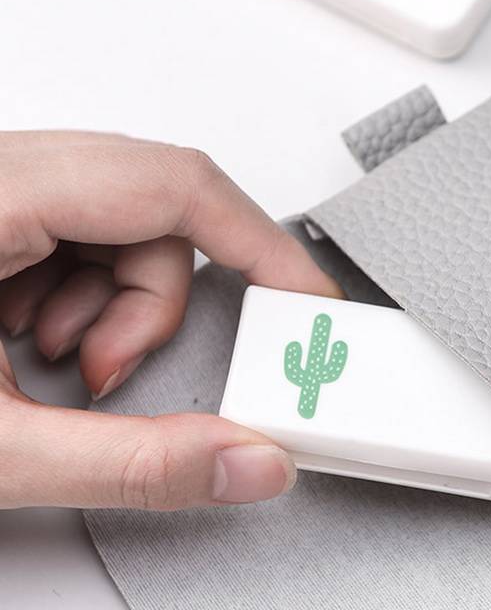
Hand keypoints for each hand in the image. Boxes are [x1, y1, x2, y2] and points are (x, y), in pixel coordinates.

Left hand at [0, 131, 340, 509]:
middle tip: (119, 375)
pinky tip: (31, 349)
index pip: (174, 184)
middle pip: (151, 207)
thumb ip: (135, 462)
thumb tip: (248, 459)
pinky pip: (80, 239)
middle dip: (157, 301)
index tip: (305, 296)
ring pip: (119, 225)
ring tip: (54, 372)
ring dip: (114, 307)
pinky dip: (81, 302)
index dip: (258, 241)